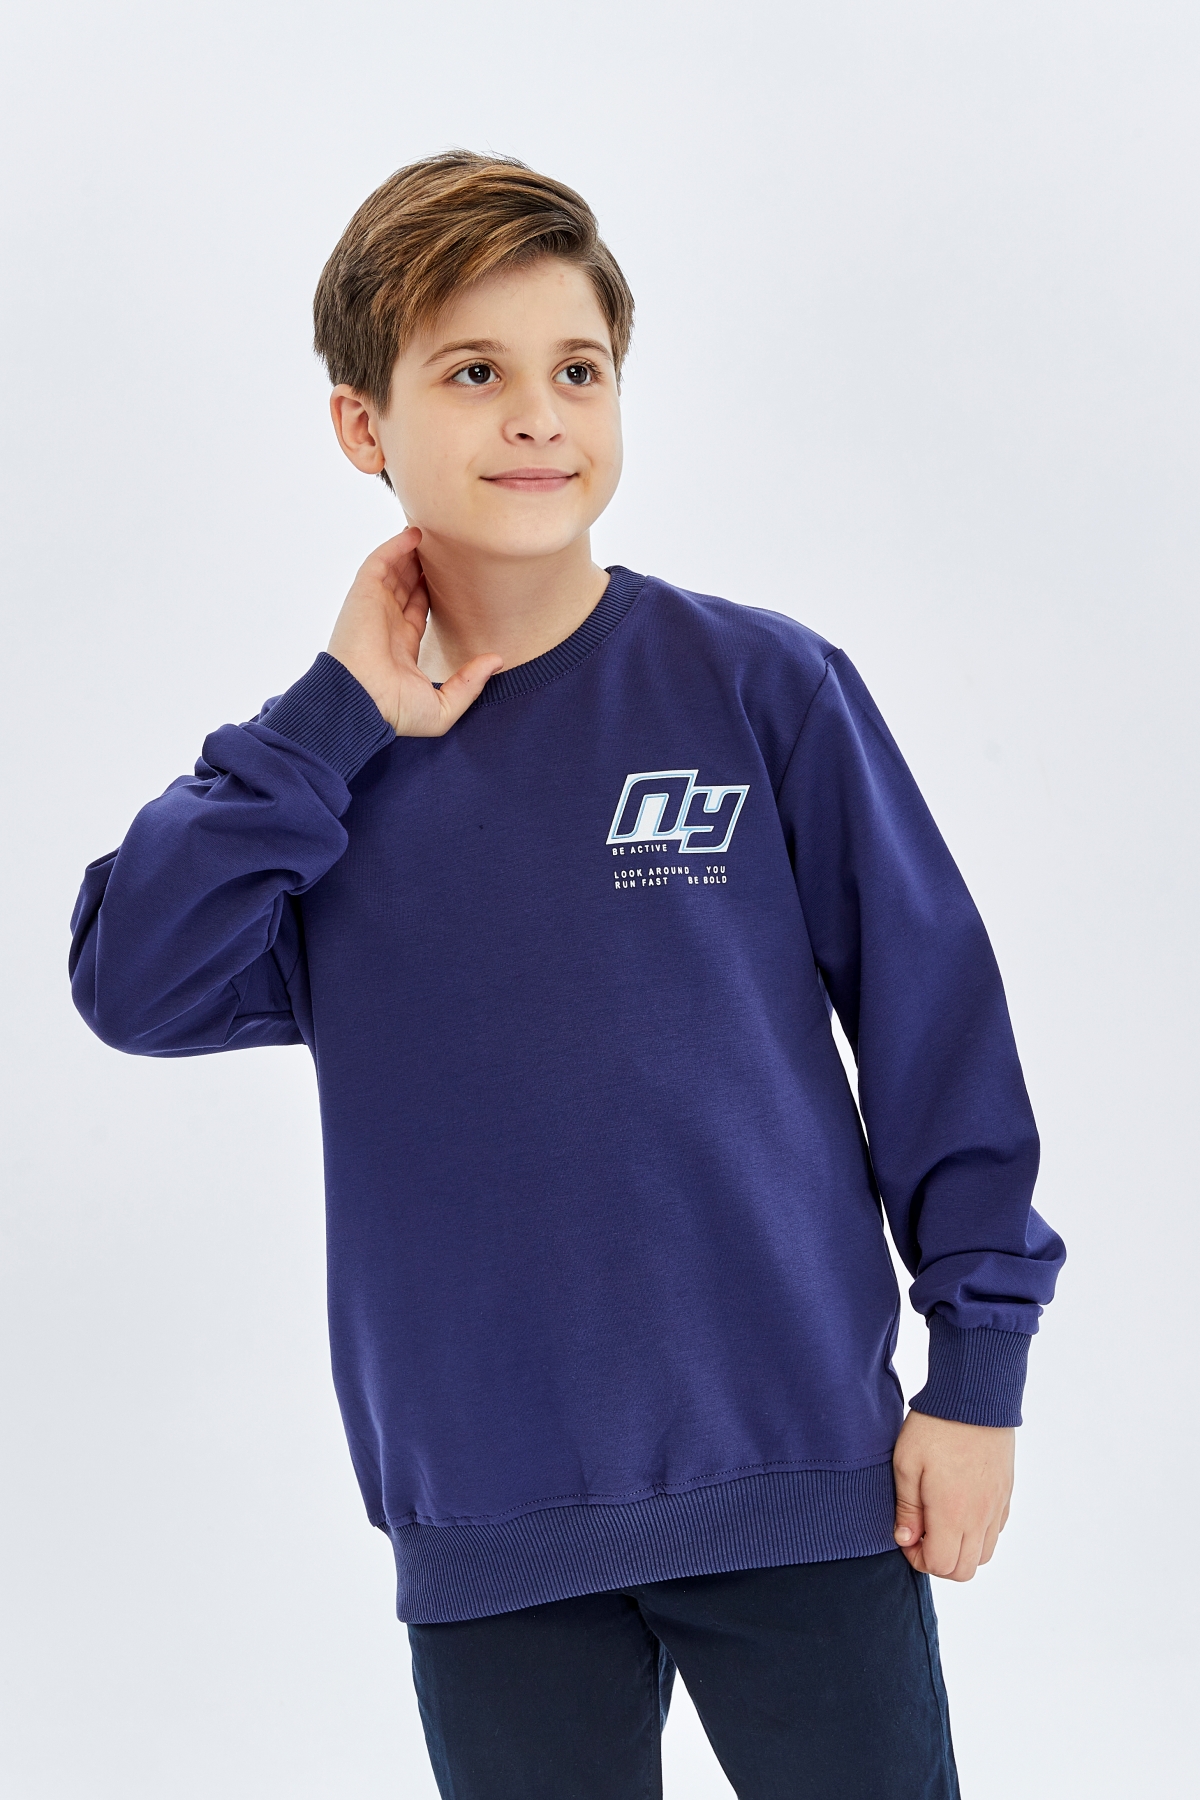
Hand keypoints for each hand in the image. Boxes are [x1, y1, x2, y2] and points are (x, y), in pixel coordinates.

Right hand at [326, 528, 502, 735]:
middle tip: (445, 549)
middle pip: (404, 586)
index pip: (417, 612)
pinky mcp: (363, 596)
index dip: (432, 593)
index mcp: (400, 648)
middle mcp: (385, 625)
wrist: (361, 704)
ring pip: (393, 571)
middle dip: (421, 568)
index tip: (453, 579)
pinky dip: (394, 547)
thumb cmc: (393, 713)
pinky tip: (415, 534)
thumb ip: (470, 684)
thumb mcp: (443, 708)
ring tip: (433, 533)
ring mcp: (373, 609)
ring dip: (410, 553)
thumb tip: (497, 661)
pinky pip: (379, 563)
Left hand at [892, 1410, 1014, 1580]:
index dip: (918, 1559)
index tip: (906, 1534)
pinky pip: (995, 1531)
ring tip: (939, 1520)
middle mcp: (981, 1517)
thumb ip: (907, 1508)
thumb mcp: (906, 1464)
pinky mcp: (1006, 1494)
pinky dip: (978, 1534)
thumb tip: (906, 1540)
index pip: (942, 1566)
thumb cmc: (935, 1427)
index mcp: (954, 1514)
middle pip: (965, 1570)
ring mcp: (997, 1507)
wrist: (975, 1397)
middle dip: (939, 1561)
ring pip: (984, 1555)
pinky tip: (959, 1508)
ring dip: (960, 1550)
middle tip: (920, 1531)